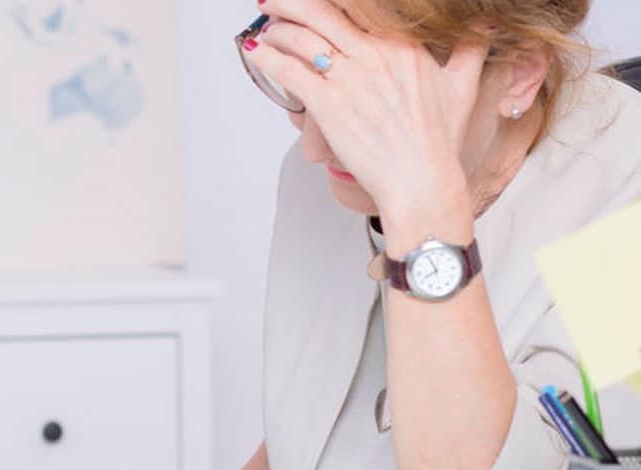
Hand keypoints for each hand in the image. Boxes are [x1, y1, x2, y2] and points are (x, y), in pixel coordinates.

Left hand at [245, 0, 485, 222]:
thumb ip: (471, 49)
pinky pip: (290, 72)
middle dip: (290, 4)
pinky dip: (269, 59)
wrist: (421, 180)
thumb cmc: (439, 141)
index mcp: (404, 46)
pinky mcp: (328, 105)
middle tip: (271, 2)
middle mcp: (375, 55)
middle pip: (322, 13)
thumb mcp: (464, 87)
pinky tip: (256, 53)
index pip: (359, 7)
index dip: (330, 0)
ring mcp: (350, 79)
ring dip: (276, 31)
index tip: (315, 0)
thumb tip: (485, 26)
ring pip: (302, 39)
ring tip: (265, 32)